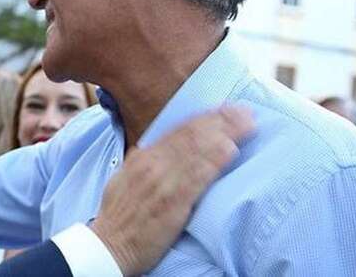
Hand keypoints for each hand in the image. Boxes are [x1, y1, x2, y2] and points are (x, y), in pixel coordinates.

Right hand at [90, 105, 254, 275]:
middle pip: (191, 135)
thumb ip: (140, 163)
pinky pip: (198, 177)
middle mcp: (153, 164)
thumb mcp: (123, 180)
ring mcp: (163, 182)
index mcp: (142, 158)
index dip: (203, 118)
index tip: (224, 110)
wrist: (109, 245)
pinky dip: (215, 161)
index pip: (177, 131)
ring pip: (197, 150)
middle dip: (221, 120)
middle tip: (245, 111)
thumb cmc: (117, 216)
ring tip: (247, 124)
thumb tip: (151, 150)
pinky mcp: (173, 202)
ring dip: (225, 134)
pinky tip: (231, 150)